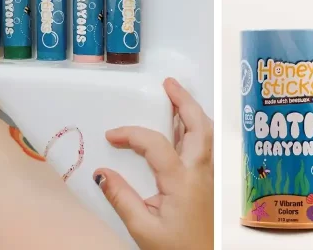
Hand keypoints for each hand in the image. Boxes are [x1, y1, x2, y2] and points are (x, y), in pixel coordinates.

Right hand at [93, 78, 213, 249]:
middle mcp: (201, 174)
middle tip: (168, 84)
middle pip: (199, 126)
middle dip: (184, 101)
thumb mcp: (142, 229)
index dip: (132, 134)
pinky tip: (184, 130)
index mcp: (182, 181)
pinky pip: (207, 148)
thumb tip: (101, 174)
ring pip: (207, 135)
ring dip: (193, 113)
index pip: (156, 144)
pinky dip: (197, 130)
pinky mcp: (211, 185)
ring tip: (176, 98)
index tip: (112, 136)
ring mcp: (210, 178)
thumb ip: (121, 198)